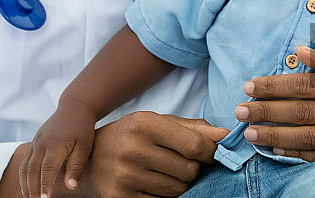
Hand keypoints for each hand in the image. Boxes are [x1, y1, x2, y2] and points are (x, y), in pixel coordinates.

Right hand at [20, 99, 97, 197]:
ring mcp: (35, 142)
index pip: (47, 169)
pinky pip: (24, 162)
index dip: (45, 186)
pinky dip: (24, 177)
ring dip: (25, 185)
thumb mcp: (85, 146)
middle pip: (32, 170)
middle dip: (32, 190)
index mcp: (55, 144)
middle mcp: (41, 143)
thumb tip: (70, 186)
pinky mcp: (34, 143)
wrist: (74, 108)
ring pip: (25, 167)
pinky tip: (27, 188)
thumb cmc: (82, 129)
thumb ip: (76, 166)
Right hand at [78, 112, 227, 197]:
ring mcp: (126, 176)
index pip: (195, 145)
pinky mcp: (122, 197)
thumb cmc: (130, 137)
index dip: (209, 152)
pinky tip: (150, 183)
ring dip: (178, 183)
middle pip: (189, 170)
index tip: (210, 154)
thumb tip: (226, 136)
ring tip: (162, 172)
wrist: (88, 159)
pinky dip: (163, 195)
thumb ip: (192, 129)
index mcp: (144, 124)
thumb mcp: (157, 123)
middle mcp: (134, 149)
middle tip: (177, 162)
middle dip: (190, 169)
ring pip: (178, 189)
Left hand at [234, 45, 314, 169]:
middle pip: (303, 111)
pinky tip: (277, 149)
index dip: (275, 86)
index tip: (250, 86)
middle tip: (239, 111)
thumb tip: (300, 53)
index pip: (306, 84)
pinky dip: (299, 153)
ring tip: (250, 133)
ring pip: (311, 136)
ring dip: (276, 135)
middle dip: (267, 111)